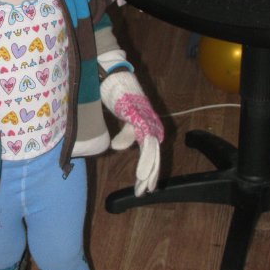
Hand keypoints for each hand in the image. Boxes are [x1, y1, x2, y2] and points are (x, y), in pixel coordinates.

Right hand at [100, 71, 163, 195]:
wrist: (116, 77)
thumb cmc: (119, 96)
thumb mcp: (123, 119)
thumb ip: (125, 134)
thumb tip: (119, 148)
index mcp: (148, 127)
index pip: (151, 153)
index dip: (149, 170)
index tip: (143, 188)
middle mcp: (151, 125)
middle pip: (154, 155)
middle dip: (150, 174)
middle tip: (145, 192)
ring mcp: (148, 121)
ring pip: (152, 150)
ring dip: (148, 169)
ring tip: (144, 185)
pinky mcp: (141, 117)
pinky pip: (145, 140)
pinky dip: (145, 155)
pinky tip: (142, 168)